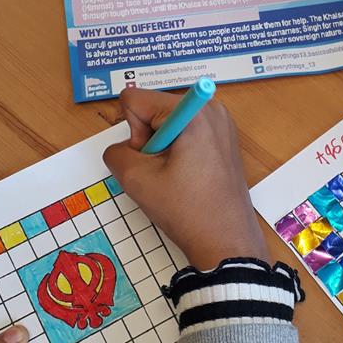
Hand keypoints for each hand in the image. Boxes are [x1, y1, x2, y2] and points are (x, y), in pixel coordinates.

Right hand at [103, 89, 268, 270]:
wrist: (226, 242)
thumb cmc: (187, 210)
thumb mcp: (136, 180)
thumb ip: (115, 153)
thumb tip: (122, 149)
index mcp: (192, 112)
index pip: (135, 100)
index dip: (132, 132)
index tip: (150, 159)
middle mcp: (210, 108)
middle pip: (153, 109)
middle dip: (148, 139)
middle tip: (163, 172)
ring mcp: (221, 123)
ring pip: (168, 123)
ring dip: (162, 148)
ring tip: (177, 177)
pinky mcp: (224, 139)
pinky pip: (185, 133)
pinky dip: (178, 152)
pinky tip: (187, 177)